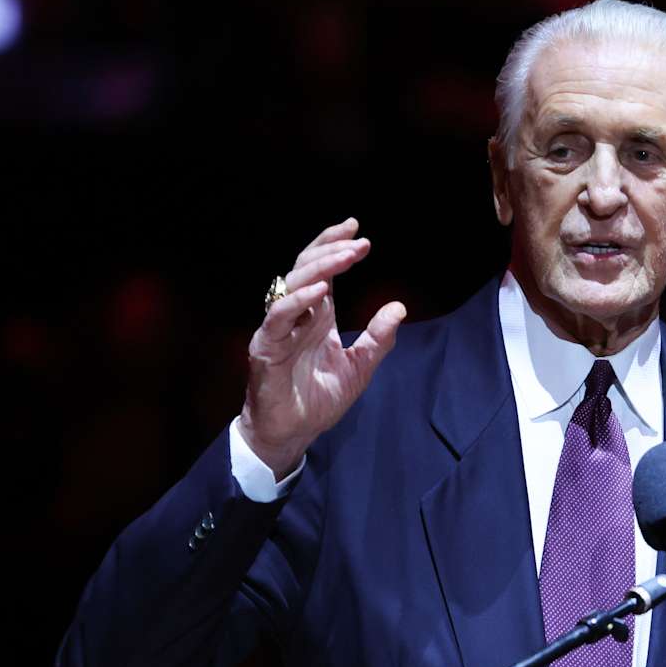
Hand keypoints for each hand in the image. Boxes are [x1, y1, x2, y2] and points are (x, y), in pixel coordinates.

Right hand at [241, 217, 406, 476]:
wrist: (293, 433)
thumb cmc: (319, 400)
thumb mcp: (359, 368)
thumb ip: (378, 339)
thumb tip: (398, 308)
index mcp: (317, 315)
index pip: (323, 271)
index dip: (336, 248)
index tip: (360, 233)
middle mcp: (297, 315)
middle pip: (307, 268)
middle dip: (332, 250)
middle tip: (359, 241)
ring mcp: (279, 328)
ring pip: (293, 284)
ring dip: (320, 267)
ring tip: (346, 256)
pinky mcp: (266, 346)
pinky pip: (278, 316)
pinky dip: (298, 301)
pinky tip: (321, 291)